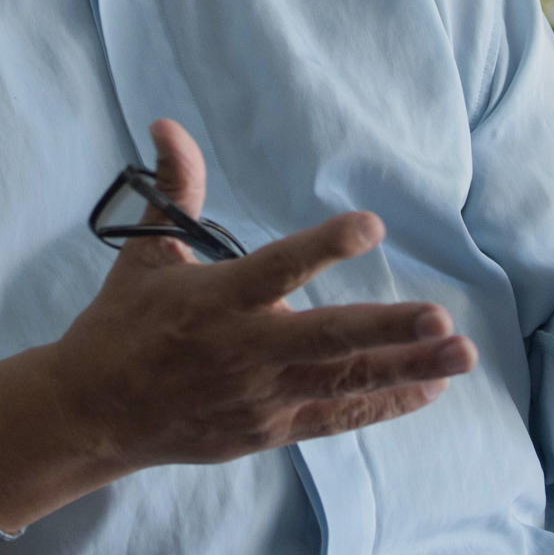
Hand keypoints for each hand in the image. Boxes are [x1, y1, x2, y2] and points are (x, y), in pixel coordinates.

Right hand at [48, 119, 476, 470]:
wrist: (92, 413)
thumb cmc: (121, 325)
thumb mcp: (144, 253)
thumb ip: (173, 189)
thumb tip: (168, 124)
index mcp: (215, 301)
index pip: (278, 268)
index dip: (325, 246)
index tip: (371, 225)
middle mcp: (244, 352)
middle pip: (328, 340)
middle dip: (389, 331)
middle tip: (442, 319)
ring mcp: (261, 397)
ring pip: (345, 384)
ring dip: (407, 369)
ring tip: (461, 354)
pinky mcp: (269, 430)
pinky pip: (337, 417)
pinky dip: (384, 404)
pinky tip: (429, 388)